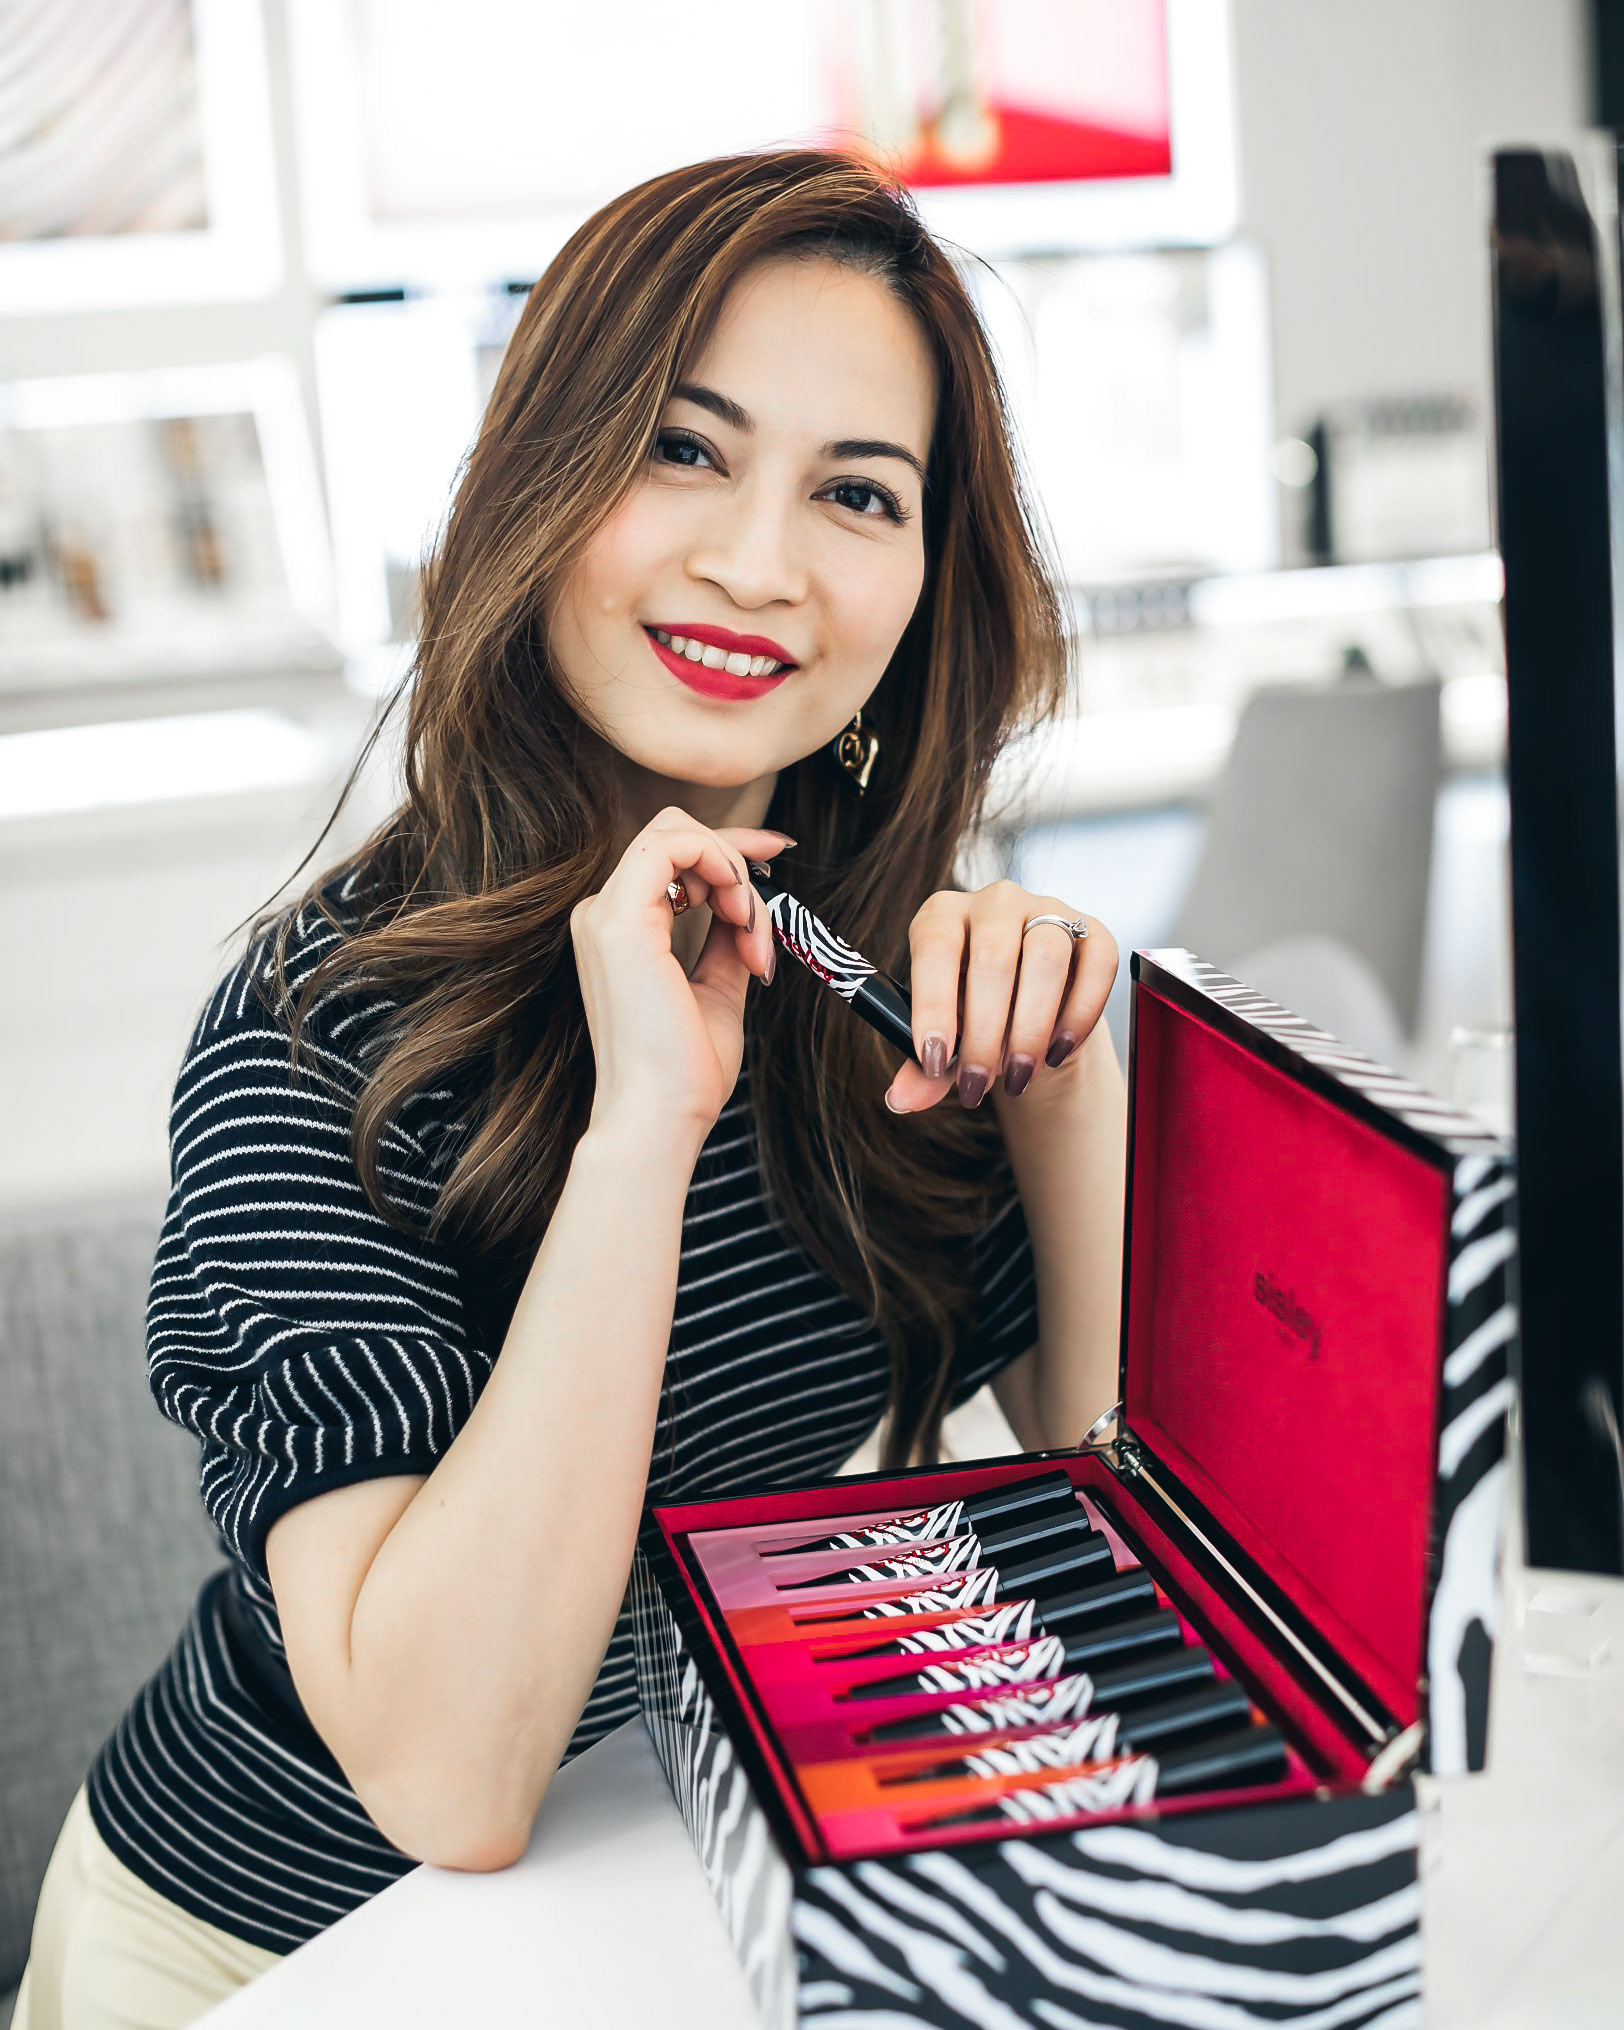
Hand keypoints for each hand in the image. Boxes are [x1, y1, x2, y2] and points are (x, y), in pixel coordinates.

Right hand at [570, 808, 789, 1142]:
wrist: (660, 1116)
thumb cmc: (684, 1072)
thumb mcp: (718, 990)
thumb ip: (727, 943)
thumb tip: (751, 910)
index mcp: (621, 930)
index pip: (671, 856)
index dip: (728, 846)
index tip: (777, 854)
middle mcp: (603, 914)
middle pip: (673, 832)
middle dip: (735, 853)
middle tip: (770, 903)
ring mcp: (606, 914)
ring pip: (675, 832)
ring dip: (734, 872)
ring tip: (754, 935)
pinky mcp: (620, 920)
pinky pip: (674, 847)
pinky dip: (722, 867)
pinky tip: (741, 914)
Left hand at [885, 881, 1117, 1112]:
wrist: (1025, 1007)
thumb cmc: (971, 1014)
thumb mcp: (943, 1037)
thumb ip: (923, 1067)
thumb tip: (901, 1099)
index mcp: (942, 916)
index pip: (935, 948)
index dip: (933, 1005)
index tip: (933, 1060)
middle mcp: (994, 903)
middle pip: (994, 958)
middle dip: (985, 1032)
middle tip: (978, 1083)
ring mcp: (1047, 910)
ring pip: (1046, 957)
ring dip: (1031, 1027)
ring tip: (1019, 1075)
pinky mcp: (1091, 931)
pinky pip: (1096, 964)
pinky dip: (1079, 1015)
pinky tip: (1058, 1051)